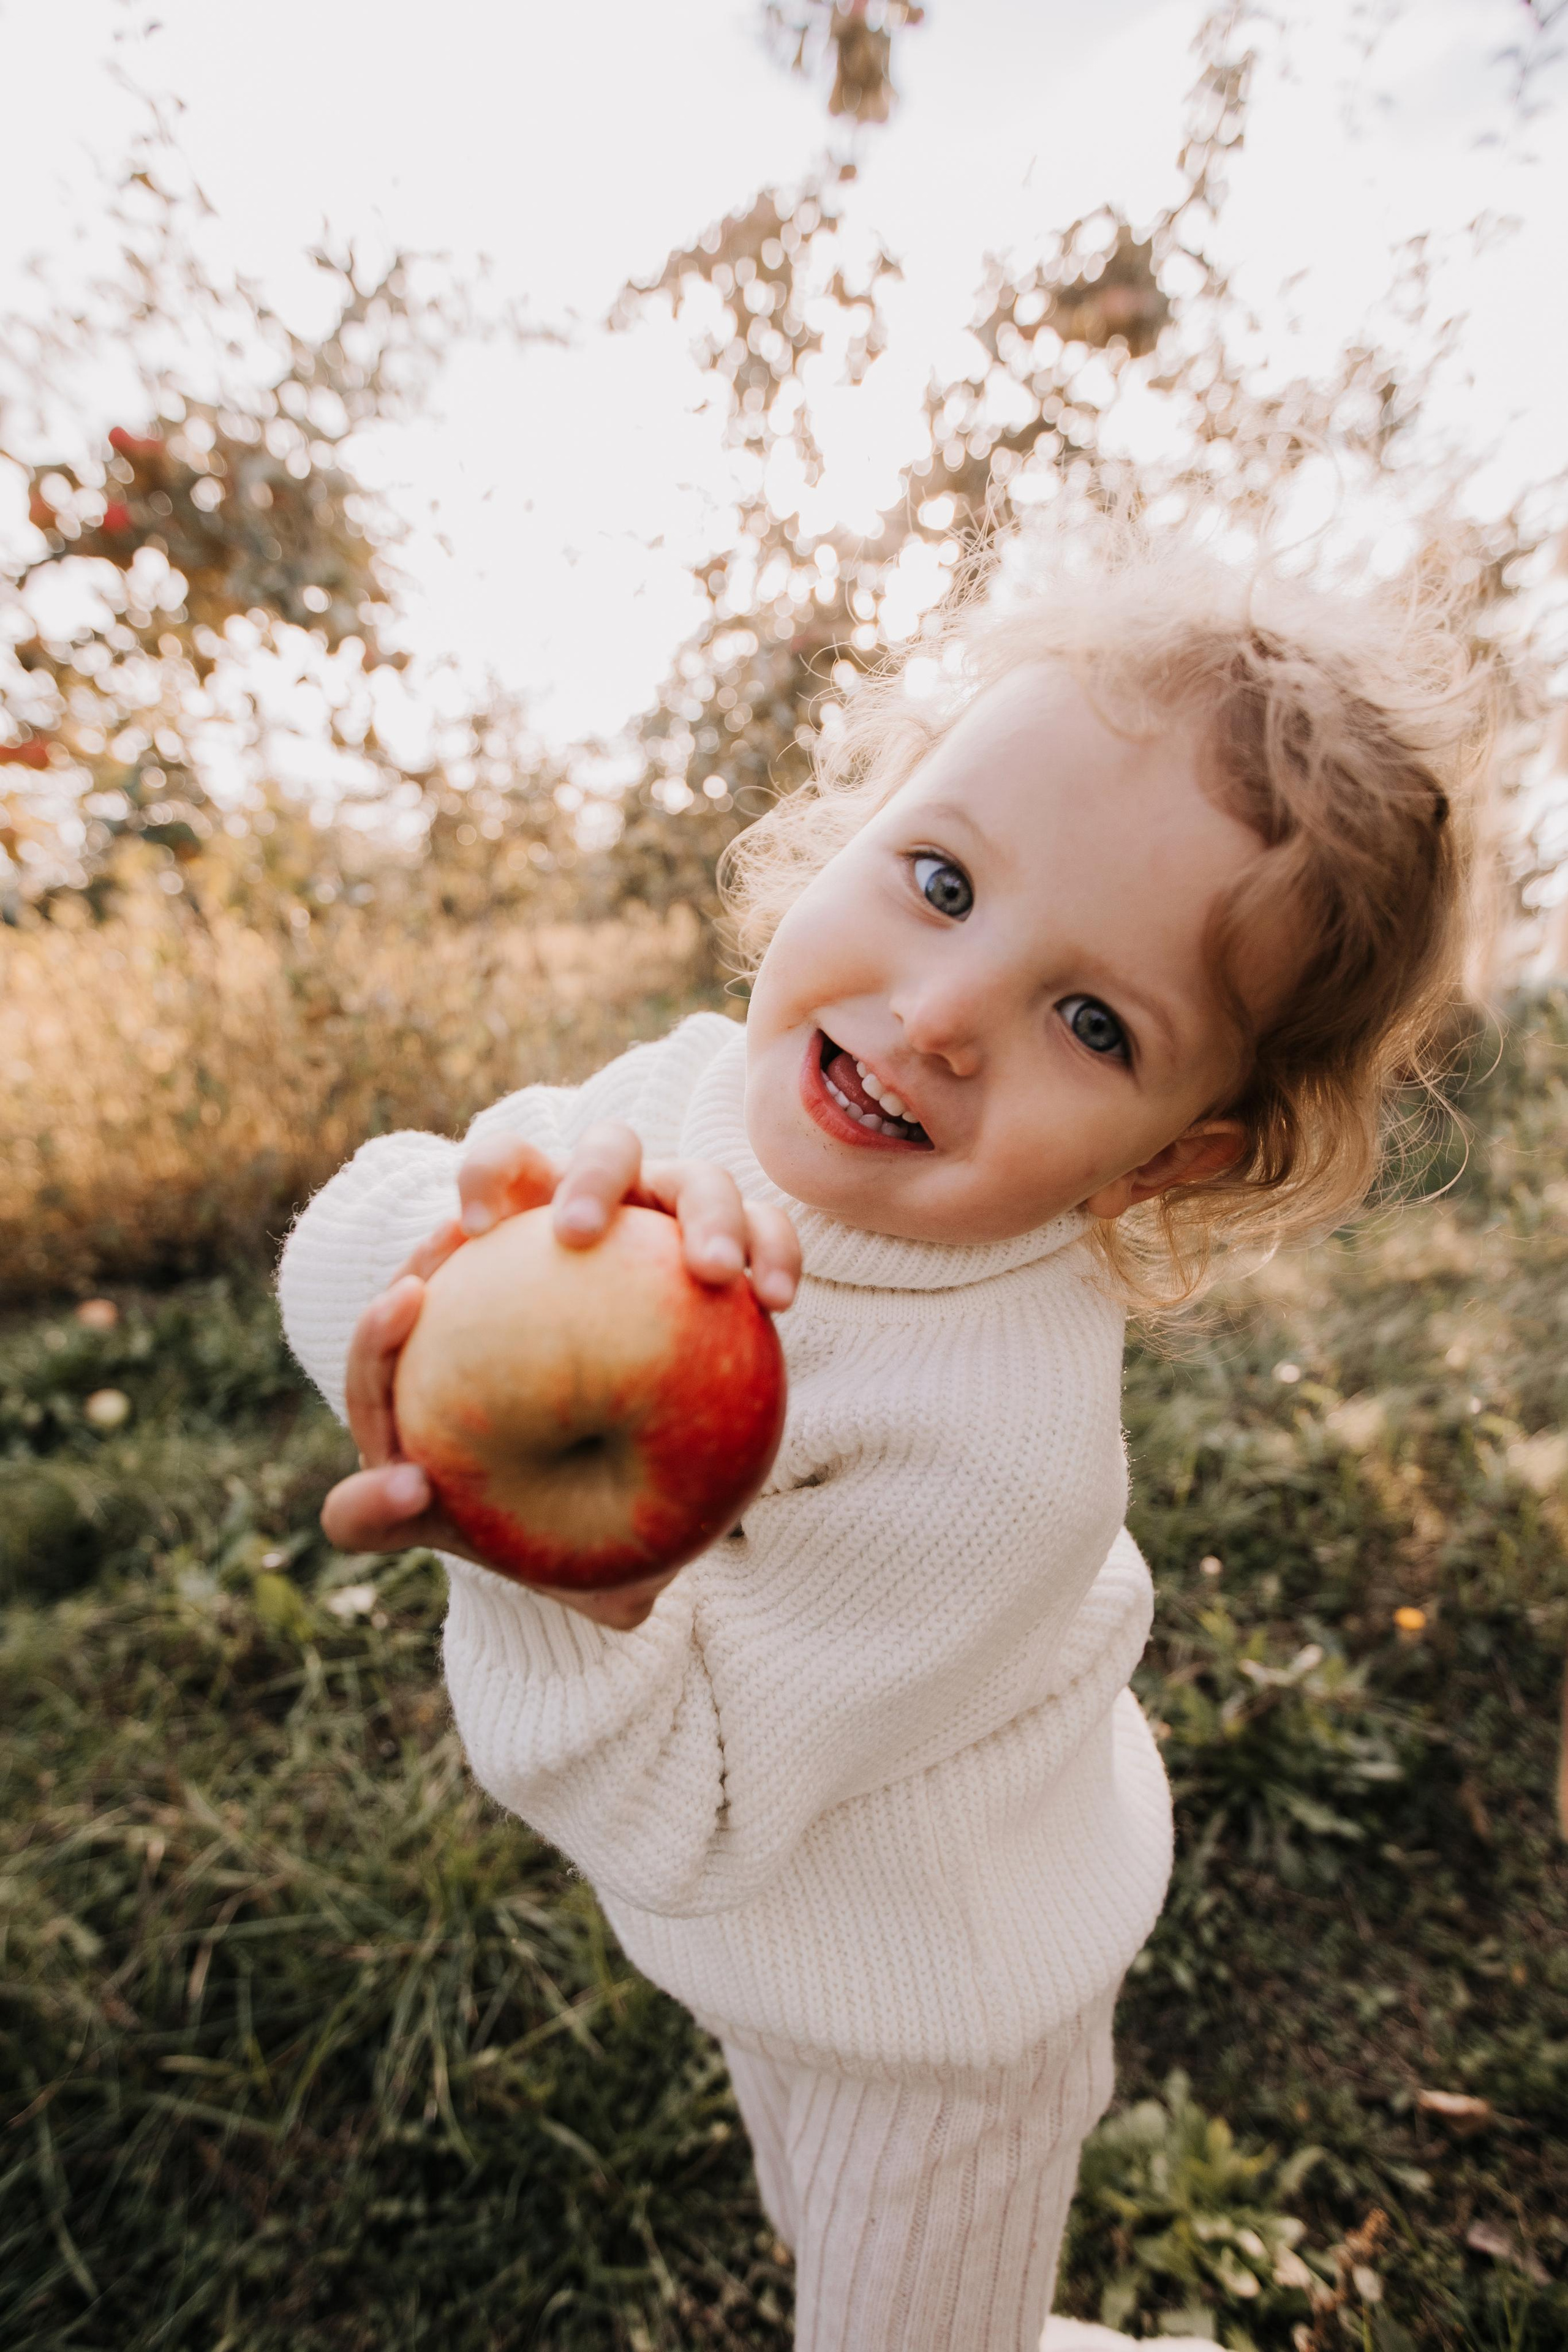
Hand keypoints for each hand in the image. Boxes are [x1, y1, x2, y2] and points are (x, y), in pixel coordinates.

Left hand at [318, 1125, 799, 1628]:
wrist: (595, 1522)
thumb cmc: (494, 1492)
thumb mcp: (434, 1508)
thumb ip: (380, 1512)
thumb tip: (397, 1488)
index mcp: (510, 1240)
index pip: (495, 1176)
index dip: (482, 1178)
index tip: (471, 1234)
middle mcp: (594, 1213)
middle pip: (596, 1152)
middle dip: (586, 1174)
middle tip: (577, 1232)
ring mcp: (670, 1232)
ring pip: (694, 1181)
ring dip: (708, 1212)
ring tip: (715, 1272)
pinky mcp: (734, 1265)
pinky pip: (766, 1240)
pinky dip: (773, 1253)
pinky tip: (775, 1301)